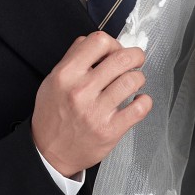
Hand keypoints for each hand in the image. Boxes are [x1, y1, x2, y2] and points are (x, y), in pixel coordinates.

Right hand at [31, 31, 150, 177]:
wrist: (49, 152)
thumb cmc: (53, 116)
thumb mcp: (53, 81)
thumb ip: (73, 59)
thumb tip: (99, 44)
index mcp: (66, 75)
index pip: (99, 42)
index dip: (113, 43)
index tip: (116, 50)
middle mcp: (81, 91)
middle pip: (121, 58)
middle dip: (135, 56)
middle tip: (136, 60)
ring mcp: (96, 111)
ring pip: (132, 80)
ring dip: (139, 78)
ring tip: (135, 82)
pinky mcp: (110, 130)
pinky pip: (139, 108)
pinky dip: (144, 101)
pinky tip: (139, 100)